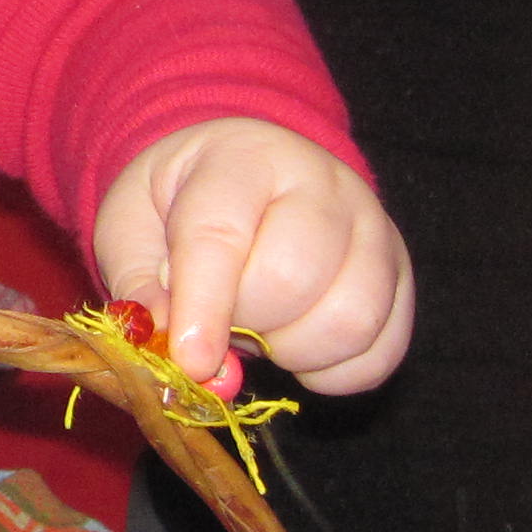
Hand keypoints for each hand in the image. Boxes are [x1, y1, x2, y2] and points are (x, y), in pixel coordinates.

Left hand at [92, 117, 411, 395]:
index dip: (203, 306)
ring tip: (260, 330)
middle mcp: (323, 184)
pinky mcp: (401, 274)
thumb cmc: (178, 203)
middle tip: (223, 318)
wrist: (241, 174)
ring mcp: (373, 227)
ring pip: (351, 320)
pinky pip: (383, 351)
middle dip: (246, 324)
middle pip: (293, 279)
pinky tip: (298, 347)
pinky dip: (335, 372)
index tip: (189, 361)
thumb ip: (142, 289)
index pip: (221, 235)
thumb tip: (184, 361)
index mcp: (241, 158)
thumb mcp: (130, 229)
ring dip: (294, 352)